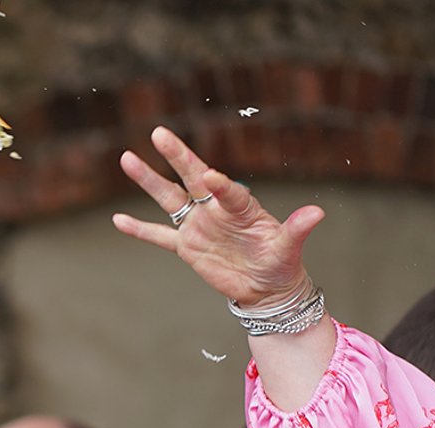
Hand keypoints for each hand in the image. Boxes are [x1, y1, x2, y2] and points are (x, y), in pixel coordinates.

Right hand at [111, 126, 324, 310]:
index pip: (229, 191)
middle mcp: (216, 210)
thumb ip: (297, 228)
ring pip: (168, 199)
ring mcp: (198, 226)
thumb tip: (317, 213)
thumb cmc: (280, 262)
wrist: (265, 287)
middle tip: (159, 133)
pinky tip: (118, 219)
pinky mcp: (186, 246)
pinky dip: (139, 229)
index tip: (209, 177)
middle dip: (176, 156)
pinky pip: (159, 235)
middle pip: (191, 178)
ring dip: (147, 180)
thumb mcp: (289, 247)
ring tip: (127, 159)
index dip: (220, 185)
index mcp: (241, 207)